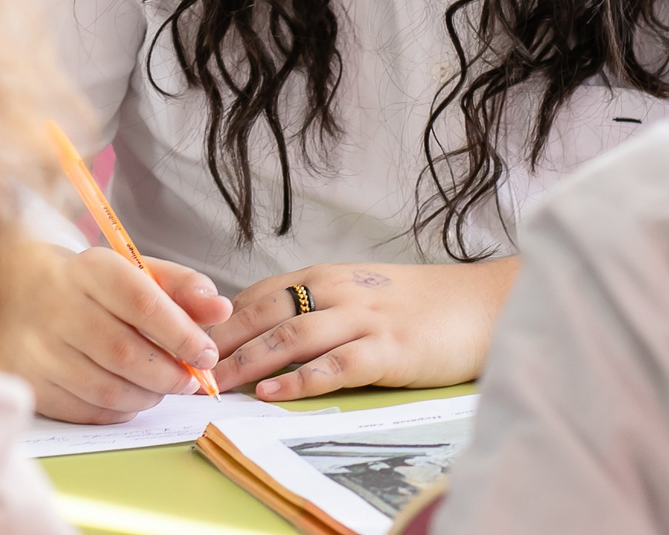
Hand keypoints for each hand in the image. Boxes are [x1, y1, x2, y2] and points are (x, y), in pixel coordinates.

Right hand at [0, 241, 229, 423]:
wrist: (18, 292)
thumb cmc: (90, 285)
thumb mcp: (132, 271)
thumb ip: (180, 286)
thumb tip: (220, 310)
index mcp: (88, 269)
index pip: (141, 302)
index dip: (181, 334)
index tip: (206, 354)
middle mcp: (56, 306)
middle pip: (125, 353)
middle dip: (169, 374)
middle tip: (190, 380)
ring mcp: (37, 348)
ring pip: (108, 388)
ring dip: (149, 395)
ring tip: (161, 386)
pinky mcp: (30, 382)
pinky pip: (88, 411)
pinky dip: (121, 410)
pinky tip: (131, 396)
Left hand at [209, 258, 517, 400]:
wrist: (484, 304)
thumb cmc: (420, 304)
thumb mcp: (360, 292)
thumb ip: (316, 305)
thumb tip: (263, 330)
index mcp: (325, 276)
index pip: (257, 294)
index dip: (218, 319)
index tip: (184, 341)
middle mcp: (338, 290)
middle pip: (264, 313)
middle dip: (221, 341)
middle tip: (184, 367)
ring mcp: (363, 318)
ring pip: (292, 335)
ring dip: (249, 359)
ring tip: (215, 382)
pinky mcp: (389, 349)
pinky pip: (336, 365)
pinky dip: (300, 378)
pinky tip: (273, 392)